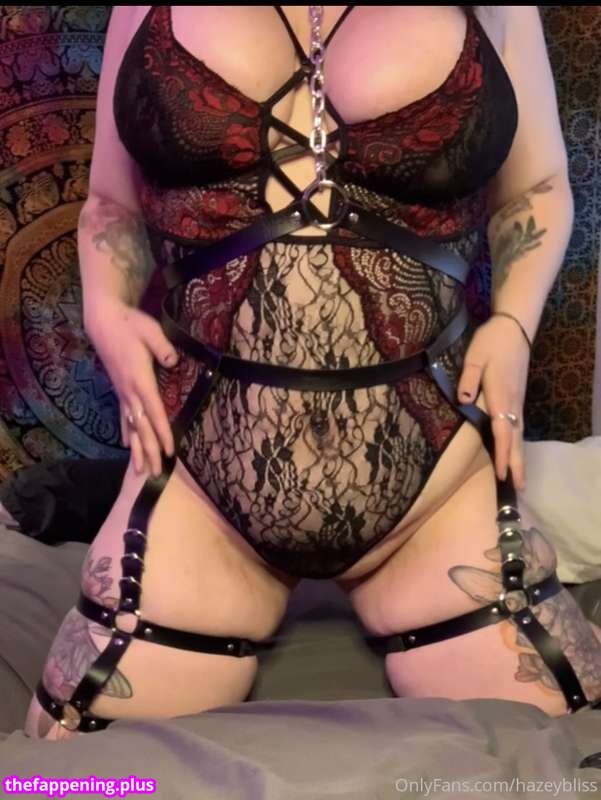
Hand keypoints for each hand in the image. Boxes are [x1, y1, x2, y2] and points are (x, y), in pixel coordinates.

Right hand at [85, 299, 178, 476]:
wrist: (104, 321)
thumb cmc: (130, 324)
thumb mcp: (150, 331)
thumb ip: (163, 347)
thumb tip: (173, 361)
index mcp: (139, 380)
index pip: (154, 411)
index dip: (162, 431)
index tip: (169, 450)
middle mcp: (129, 391)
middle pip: (142, 427)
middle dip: (149, 451)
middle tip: (158, 473)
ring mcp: (122, 392)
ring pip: (131, 427)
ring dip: (136, 449)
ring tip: (141, 471)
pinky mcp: (119, 390)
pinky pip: (122, 416)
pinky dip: (125, 432)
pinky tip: (126, 445)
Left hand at [456, 314, 530, 490]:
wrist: (513, 328)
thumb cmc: (491, 342)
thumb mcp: (474, 356)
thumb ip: (468, 378)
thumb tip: (463, 400)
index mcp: (501, 395)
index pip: (502, 430)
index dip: (502, 453)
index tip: (502, 474)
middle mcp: (512, 403)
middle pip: (516, 439)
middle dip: (517, 464)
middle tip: (519, 489)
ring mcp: (517, 401)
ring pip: (519, 435)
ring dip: (519, 457)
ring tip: (520, 480)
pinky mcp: (517, 398)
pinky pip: (518, 427)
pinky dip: (517, 445)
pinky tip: (514, 453)